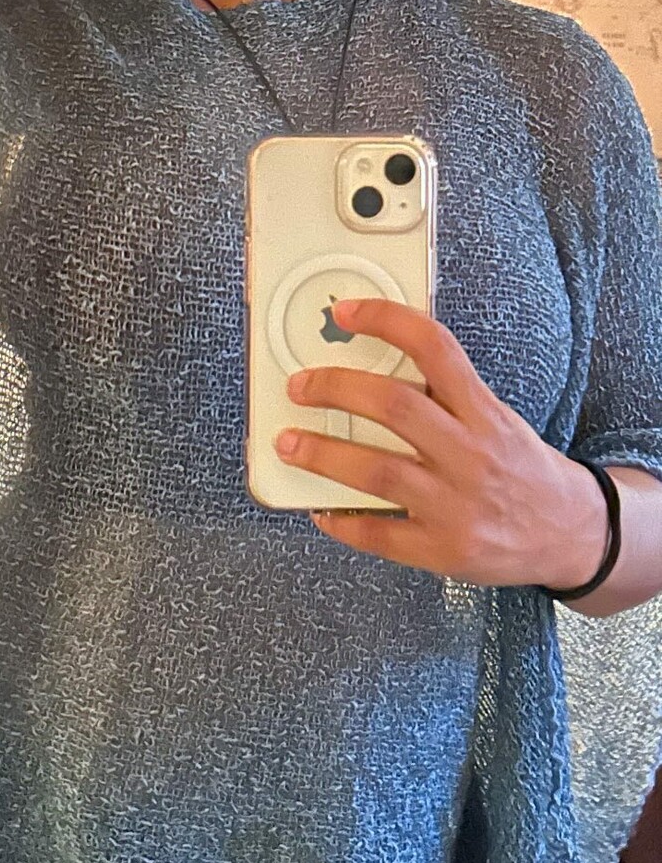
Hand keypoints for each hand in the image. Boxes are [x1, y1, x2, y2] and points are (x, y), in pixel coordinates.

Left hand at [275, 297, 608, 590]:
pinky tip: (320, 510)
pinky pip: (380, 535)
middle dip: (335, 389)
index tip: (346, 312)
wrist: (573, 533)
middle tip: (298, 386)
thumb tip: (369, 367)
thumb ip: (446, 397)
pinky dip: (342, 522)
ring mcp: (457, 506)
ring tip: (288, 445)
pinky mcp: (445, 550)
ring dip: (323, 455)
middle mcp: (472, 454)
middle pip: (395, 407)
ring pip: (377, 473)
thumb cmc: (520, 468)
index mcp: (485, 413)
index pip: (435, 349)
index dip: (387, 322)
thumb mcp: (497, 418)